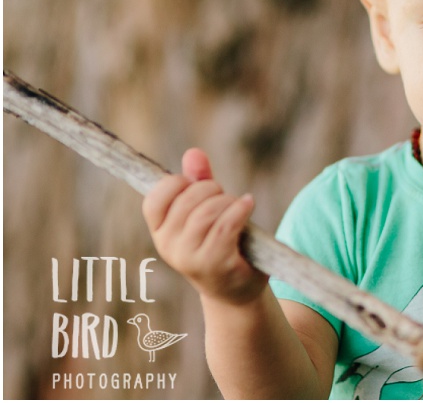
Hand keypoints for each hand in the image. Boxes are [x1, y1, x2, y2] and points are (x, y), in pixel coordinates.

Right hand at [142, 150, 264, 306]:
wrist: (235, 289)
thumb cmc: (218, 242)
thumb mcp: (204, 208)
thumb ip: (197, 180)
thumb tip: (193, 153)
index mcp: (160, 232)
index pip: (154, 200)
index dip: (175, 184)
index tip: (193, 185)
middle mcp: (169, 248)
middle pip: (187, 199)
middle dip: (211, 188)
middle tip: (223, 198)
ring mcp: (190, 259)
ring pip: (207, 211)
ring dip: (228, 201)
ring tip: (236, 206)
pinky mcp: (215, 265)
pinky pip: (226, 225)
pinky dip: (241, 209)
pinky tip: (248, 204)